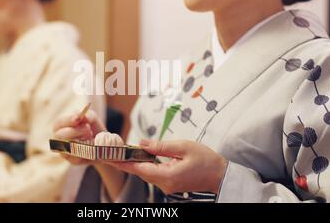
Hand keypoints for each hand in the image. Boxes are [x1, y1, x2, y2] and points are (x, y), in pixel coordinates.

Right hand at [52, 110, 106, 164]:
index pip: (59, 123)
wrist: (103, 144)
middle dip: (75, 131)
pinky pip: (76, 158)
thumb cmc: (93, 127)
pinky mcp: (72, 160)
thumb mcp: (93, 118)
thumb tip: (84, 117)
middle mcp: (59, 139)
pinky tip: (92, 147)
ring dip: (82, 142)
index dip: (67, 120)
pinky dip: (86, 151)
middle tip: (88, 129)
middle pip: (59, 136)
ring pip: (67, 148)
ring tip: (92, 138)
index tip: (78, 118)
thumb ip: (88, 116)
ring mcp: (64, 151)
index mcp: (61, 126)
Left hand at [105, 139, 227, 194]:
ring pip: (145, 173)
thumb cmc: (206, 160)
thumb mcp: (184, 147)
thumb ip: (161, 146)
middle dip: (124, 162)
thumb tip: (141, 143)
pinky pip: (153, 174)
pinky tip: (138, 157)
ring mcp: (167, 186)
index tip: (109, 157)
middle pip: (140, 172)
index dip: (122, 162)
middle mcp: (165, 184)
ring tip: (120, 152)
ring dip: (134, 163)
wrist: (220, 175)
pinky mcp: (170, 184)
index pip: (139, 169)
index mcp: (168, 176)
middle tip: (109, 151)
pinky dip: (144, 165)